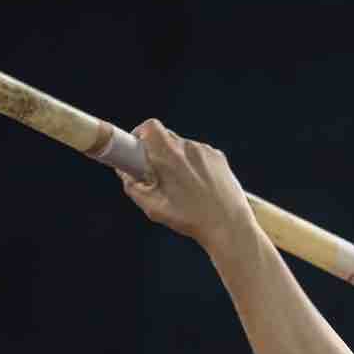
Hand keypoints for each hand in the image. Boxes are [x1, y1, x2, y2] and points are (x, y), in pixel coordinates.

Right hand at [117, 120, 252, 250]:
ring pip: (184, 147)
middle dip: (158, 151)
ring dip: (178, 159)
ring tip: (182, 185)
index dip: (141, 133)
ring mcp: (206, 151)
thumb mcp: (153, 207)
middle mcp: (188, 148)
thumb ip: (133, 186)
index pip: (150, 126)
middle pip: (166, 136)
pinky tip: (198, 185)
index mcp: (169, 155)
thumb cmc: (190, 219)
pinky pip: (201, 154)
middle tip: (158, 172)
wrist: (228, 226)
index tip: (138, 147)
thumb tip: (125, 173)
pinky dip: (195, 165)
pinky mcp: (220, 158)